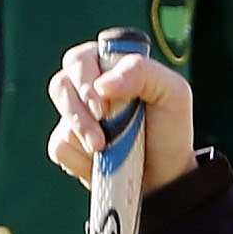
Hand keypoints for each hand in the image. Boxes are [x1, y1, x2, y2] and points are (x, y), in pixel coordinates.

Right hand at [47, 37, 199, 192]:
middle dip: (79, 114)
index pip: (80, 60)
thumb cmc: (169, 127)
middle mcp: (87, 84)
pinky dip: (80, 160)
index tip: (103, 110)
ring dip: (82, 137)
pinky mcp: (67, 143)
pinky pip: (60, 147)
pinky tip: (100, 162)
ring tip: (104, 149)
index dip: (85, 82)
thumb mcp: (172, 93)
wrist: (165, 174)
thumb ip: (141, 73)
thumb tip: (102, 85)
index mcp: (108, 63)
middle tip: (100, 137)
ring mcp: (74, 114)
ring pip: (62, 117)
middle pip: (61, 85)